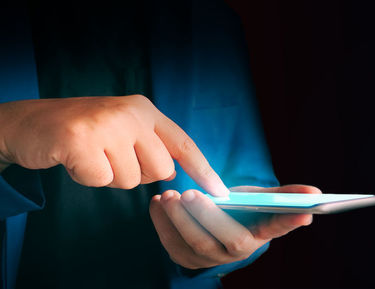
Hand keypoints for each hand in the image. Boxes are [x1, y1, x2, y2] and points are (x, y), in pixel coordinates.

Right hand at [0, 95, 227, 195]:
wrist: (28, 124)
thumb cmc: (81, 132)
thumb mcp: (122, 128)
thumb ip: (150, 145)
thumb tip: (173, 173)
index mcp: (145, 109)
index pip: (184, 144)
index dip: (204, 170)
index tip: (221, 193)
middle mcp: (131, 112)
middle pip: (160, 170)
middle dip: (137, 174)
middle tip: (110, 157)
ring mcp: (106, 125)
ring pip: (131, 180)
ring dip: (110, 177)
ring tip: (91, 155)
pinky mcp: (81, 140)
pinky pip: (102, 181)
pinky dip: (87, 178)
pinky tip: (75, 160)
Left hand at [149, 184, 320, 268]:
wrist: (213, 222)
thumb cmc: (241, 207)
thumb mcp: (259, 197)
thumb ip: (283, 194)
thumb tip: (314, 192)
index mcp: (262, 233)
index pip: (279, 228)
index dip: (289, 221)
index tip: (304, 211)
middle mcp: (240, 251)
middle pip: (228, 239)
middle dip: (208, 216)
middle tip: (190, 194)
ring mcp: (212, 259)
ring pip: (195, 244)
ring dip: (179, 220)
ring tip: (169, 196)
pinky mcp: (187, 260)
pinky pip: (172, 245)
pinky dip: (162, 223)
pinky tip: (158, 203)